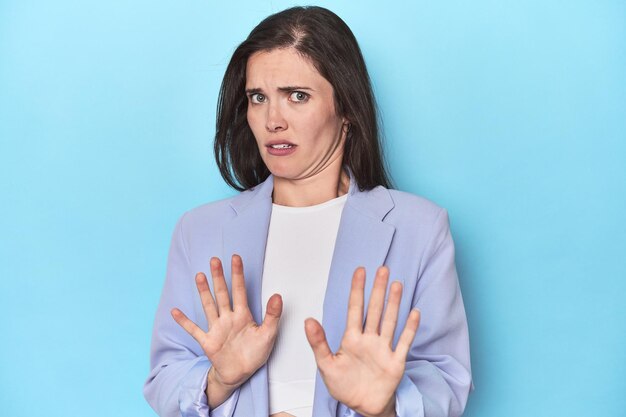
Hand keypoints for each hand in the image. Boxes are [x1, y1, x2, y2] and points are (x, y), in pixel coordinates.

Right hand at [171, 255, 281, 405]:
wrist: (240, 374)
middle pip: (223, 294)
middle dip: (219, 277)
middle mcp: (228, 318)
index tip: (235, 258)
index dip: (238, 274)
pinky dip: (184, 322)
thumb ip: (273, 315)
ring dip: (204, 292)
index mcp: (243, 315)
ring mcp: (217, 329)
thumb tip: (278, 295)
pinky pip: (194, 330)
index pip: (240, 290)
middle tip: (214, 260)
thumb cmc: (254, 353)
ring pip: (209, 306)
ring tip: (199, 276)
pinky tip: (175, 311)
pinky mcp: (208, 342)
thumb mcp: (268, 334)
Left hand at [304, 266, 420, 416]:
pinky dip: (409, 328)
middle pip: (375, 310)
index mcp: (351, 339)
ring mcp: (383, 349)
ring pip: (390, 321)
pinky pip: (404, 342)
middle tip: (382, 269)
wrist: (363, 406)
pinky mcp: (395, 362)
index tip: (360, 271)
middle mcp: (369, 340)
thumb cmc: (344, 386)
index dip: (357, 290)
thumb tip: (308, 320)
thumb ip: (318, 342)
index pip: (355, 309)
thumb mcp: (326, 365)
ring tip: (397, 285)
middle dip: (378, 290)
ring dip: (394, 303)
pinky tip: (414, 313)